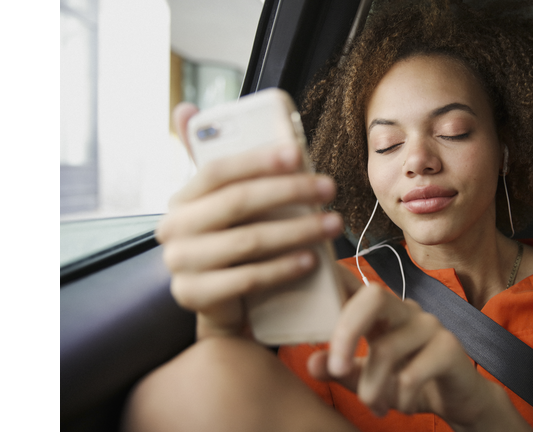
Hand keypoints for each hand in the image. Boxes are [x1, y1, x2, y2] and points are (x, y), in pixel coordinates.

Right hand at [156, 103, 344, 338]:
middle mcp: (174, 228)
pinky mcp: (195, 295)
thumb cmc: (229, 241)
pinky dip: (283, 268)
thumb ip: (216, 163)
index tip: (298, 152)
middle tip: (329, 188)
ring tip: (333, 224)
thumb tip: (188, 107)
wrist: (218, 301)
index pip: (217, 170)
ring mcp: (181, 264)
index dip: (257, 159)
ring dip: (297, 231)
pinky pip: (247, 279)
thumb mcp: (222, 202)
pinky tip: (312, 259)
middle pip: (237, 203)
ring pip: (247, 242)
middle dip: (289, 192)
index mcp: (182, 198)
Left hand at [306, 282, 530, 431]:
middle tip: (336, 369)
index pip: (355, 284)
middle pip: (373, 296)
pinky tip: (402, 406)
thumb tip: (312, 363)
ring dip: (372, 387)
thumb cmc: (410, 382)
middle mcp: (406, 310)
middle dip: (346, 333)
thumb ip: (340, 370)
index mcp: (382, 312)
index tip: (310, 303)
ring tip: (373, 406)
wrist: (460, 401)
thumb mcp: (368, 379)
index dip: (332, 282)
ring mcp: (430, 326)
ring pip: (387, 348)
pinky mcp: (450, 348)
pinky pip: (412, 374)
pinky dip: (399, 398)